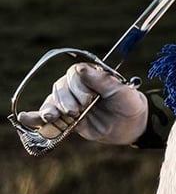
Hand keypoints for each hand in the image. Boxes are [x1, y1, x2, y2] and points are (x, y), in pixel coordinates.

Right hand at [17, 63, 147, 144]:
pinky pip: (47, 116)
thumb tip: (81, 68)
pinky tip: (25, 117)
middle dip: (66, 100)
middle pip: (60, 87)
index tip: (89, 98)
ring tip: (53, 116)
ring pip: (52, 101)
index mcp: (92, 75)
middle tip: (78, 110)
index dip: (77, 86)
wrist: (132, 125)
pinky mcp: (67, 119)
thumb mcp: (120, 91)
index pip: (74, 73)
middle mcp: (78, 87)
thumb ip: (101, 81)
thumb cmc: (129, 103)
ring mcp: (71, 103)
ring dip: (51, 109)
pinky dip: (35, 117)